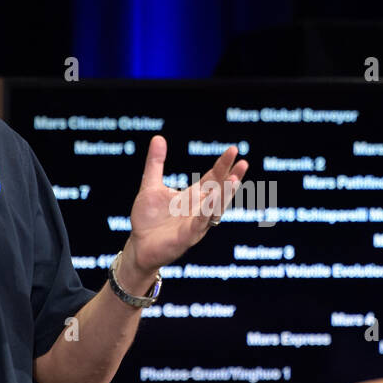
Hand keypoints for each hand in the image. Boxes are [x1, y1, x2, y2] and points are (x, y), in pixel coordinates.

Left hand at [125, 135, 247, 274]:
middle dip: (231, 178)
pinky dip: (205, 212)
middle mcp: (199, 209)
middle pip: (219, 192)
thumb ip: (155, 163)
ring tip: (234, 180)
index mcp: (193, 197)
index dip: (223, 165)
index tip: (233, 150)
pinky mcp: (186, 237)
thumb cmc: (148, 219)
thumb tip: (158, 137)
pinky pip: (199, 224)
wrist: (139, 246)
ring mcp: (195, 224)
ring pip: (214, 209)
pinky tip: (211, 200)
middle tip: (243, 162)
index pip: (213, 178)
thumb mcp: (151, 186)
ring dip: (224, 196)